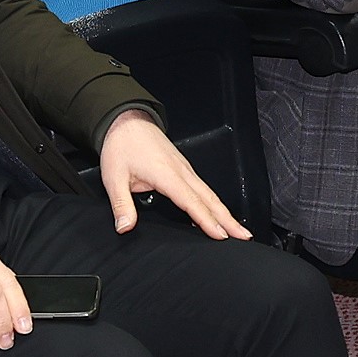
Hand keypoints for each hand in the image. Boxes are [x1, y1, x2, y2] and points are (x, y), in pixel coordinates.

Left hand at [96, 109, 247, 240]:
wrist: (125, 120)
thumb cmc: (121, 145)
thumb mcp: (113, 177)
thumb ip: (121, 204)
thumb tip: (125, 227)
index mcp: (166, 174)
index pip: (191, 202)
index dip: (206, 220)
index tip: (220, 235)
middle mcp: (181, 171)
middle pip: (209, 198)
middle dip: (228, 219)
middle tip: (244, 236)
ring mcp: (184, 168)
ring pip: (209, 193)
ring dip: (224, 211)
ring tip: (238, 229)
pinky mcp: (183, 167)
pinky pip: (202, 187)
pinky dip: (214, 202)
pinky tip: (215, 213)